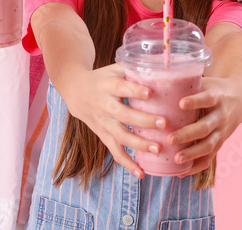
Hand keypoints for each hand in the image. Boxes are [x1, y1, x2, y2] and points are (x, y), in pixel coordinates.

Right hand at [61, 63, 164, 178]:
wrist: (75, 91)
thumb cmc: (104, 77)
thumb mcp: (115, 68)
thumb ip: (136, 69)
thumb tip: (166, 67)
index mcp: (108, 84)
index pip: (122, 87)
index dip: (135, 90)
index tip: (151, 93)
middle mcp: (104, 104)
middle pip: (123, 115)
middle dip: (144, 121)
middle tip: (165, 123)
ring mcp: (103, 122)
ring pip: (120, 136)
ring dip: (139, 145)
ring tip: (158, 149)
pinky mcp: (102, 135)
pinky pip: (114, 152)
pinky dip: (127, 164)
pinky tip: (141, 173)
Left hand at [167, 76, 241, 176]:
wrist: (239, 99)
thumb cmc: (212, 88)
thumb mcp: (204, 82)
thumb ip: (184, 84)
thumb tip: (152, 80)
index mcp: (216, 97)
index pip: (207, 99)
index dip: (195, 101)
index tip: (180, 102)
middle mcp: (221, 116)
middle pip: (205, 127)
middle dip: (188, 134)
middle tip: (170, 139)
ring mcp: (222, 132)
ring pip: (208, 145)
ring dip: (192, 154)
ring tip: (176, 159)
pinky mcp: (220, 143)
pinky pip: (209, 158)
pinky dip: (196, 166)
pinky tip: (181, 172)